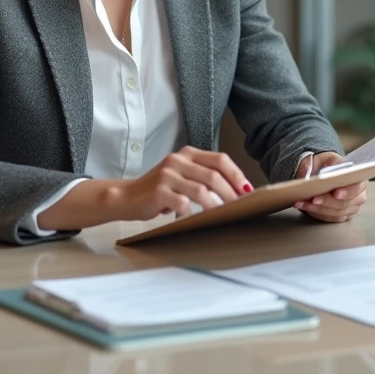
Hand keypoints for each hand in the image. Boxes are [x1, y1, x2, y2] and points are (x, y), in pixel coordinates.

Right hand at [109, 147, 252, 220]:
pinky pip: (183, 204)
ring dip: (216, 206)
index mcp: (188, 154)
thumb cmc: (160, 189)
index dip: (237, 175)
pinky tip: (193, 219)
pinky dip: (192, 213)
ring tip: (223, 216)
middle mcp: (178, 160)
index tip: (248, 190)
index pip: (220, 159)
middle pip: (214, 176)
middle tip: (240, 207)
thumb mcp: (182, 175)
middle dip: (231, 193)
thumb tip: (236, 191)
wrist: (126, 196)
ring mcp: (168, 175)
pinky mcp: (159, 191)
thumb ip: (203, 176)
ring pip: (201, 190)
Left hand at [293, 152, 366, 222]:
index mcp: (359, 180)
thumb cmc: (328, 165)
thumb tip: (325, 171)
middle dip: (327, 202)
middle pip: (344, 204)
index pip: (357, 188)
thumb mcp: (328, 158)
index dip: (347, 192)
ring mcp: (350, 209)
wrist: (323, 173)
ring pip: (335, 213)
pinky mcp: (340, 216)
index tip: (335, 193)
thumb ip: (329, 163)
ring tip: (303, 202)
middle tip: (313, 199)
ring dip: (317, 208)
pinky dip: (314, 212)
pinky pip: (328, 218)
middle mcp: (358, 197)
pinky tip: (303, 206)